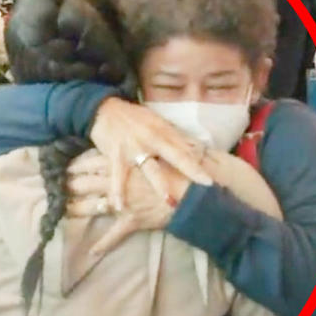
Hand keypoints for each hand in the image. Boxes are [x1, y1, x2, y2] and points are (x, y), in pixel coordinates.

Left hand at [65, 151, 189, 253]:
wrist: (192, 194)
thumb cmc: (176, 171)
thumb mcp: (155, 155)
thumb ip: (138, 152)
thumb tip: (125, 145)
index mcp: (125, 165)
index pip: (93, 163)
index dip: (76, 165)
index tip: (64, 165)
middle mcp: (120, 184)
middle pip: (87, 183)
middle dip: (69, 184)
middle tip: (53, 185)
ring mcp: (124, 204)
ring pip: (94, 206)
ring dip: (76, 209)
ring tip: (61, 210)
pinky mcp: (132, 221)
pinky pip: (116, 234)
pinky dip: (104, 244)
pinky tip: (92, 251)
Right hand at [89, 97, 211, 210]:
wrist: (104, 109)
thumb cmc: (133, 118)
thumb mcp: (155, 122)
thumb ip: (173, 136)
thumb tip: (196, 149)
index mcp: (163, 131)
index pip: (185, 149)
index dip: (199, 163)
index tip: (211, 179)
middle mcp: (151, 139)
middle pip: (175, 156)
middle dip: (190, 170)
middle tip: (206, 185)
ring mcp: (133, 147)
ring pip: (149, 168)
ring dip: (159, 184)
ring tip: (169, 201)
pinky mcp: (115, 154)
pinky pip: (117, 176)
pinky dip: (117, 191)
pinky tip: (120, 206)